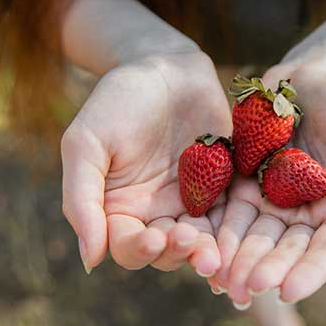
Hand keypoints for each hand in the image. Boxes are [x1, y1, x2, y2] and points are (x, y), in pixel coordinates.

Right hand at [61, 51, 230, 274]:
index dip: (139, 250)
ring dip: (208, 250)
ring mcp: (193, 202)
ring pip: (201, 240)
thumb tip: (90, 260)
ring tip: (216, 254)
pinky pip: (231, 214)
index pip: (127, 247)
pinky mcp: (224, 187)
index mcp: (119, 209)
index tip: (154, 239)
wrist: (166, 66)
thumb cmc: (118, 100)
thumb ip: (81, 200)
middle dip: (178, 253)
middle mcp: (156, 213)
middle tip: (191, 243)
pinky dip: (235, 228)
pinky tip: (243, 233)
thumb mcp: (86, 144)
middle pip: (167, 252)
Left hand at [208, 69, 325, 305]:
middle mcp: (304, 215)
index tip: (288, 292)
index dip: (309, 273)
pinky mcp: (241, 186)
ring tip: (221, 280)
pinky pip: (228, 214)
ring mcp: (270, 202)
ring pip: (253, 238)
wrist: (308, 78)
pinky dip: (218, 234)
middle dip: (267, 271)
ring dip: (238, 261)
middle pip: (285, 250)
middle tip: (247, 289)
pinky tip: (203, 251)